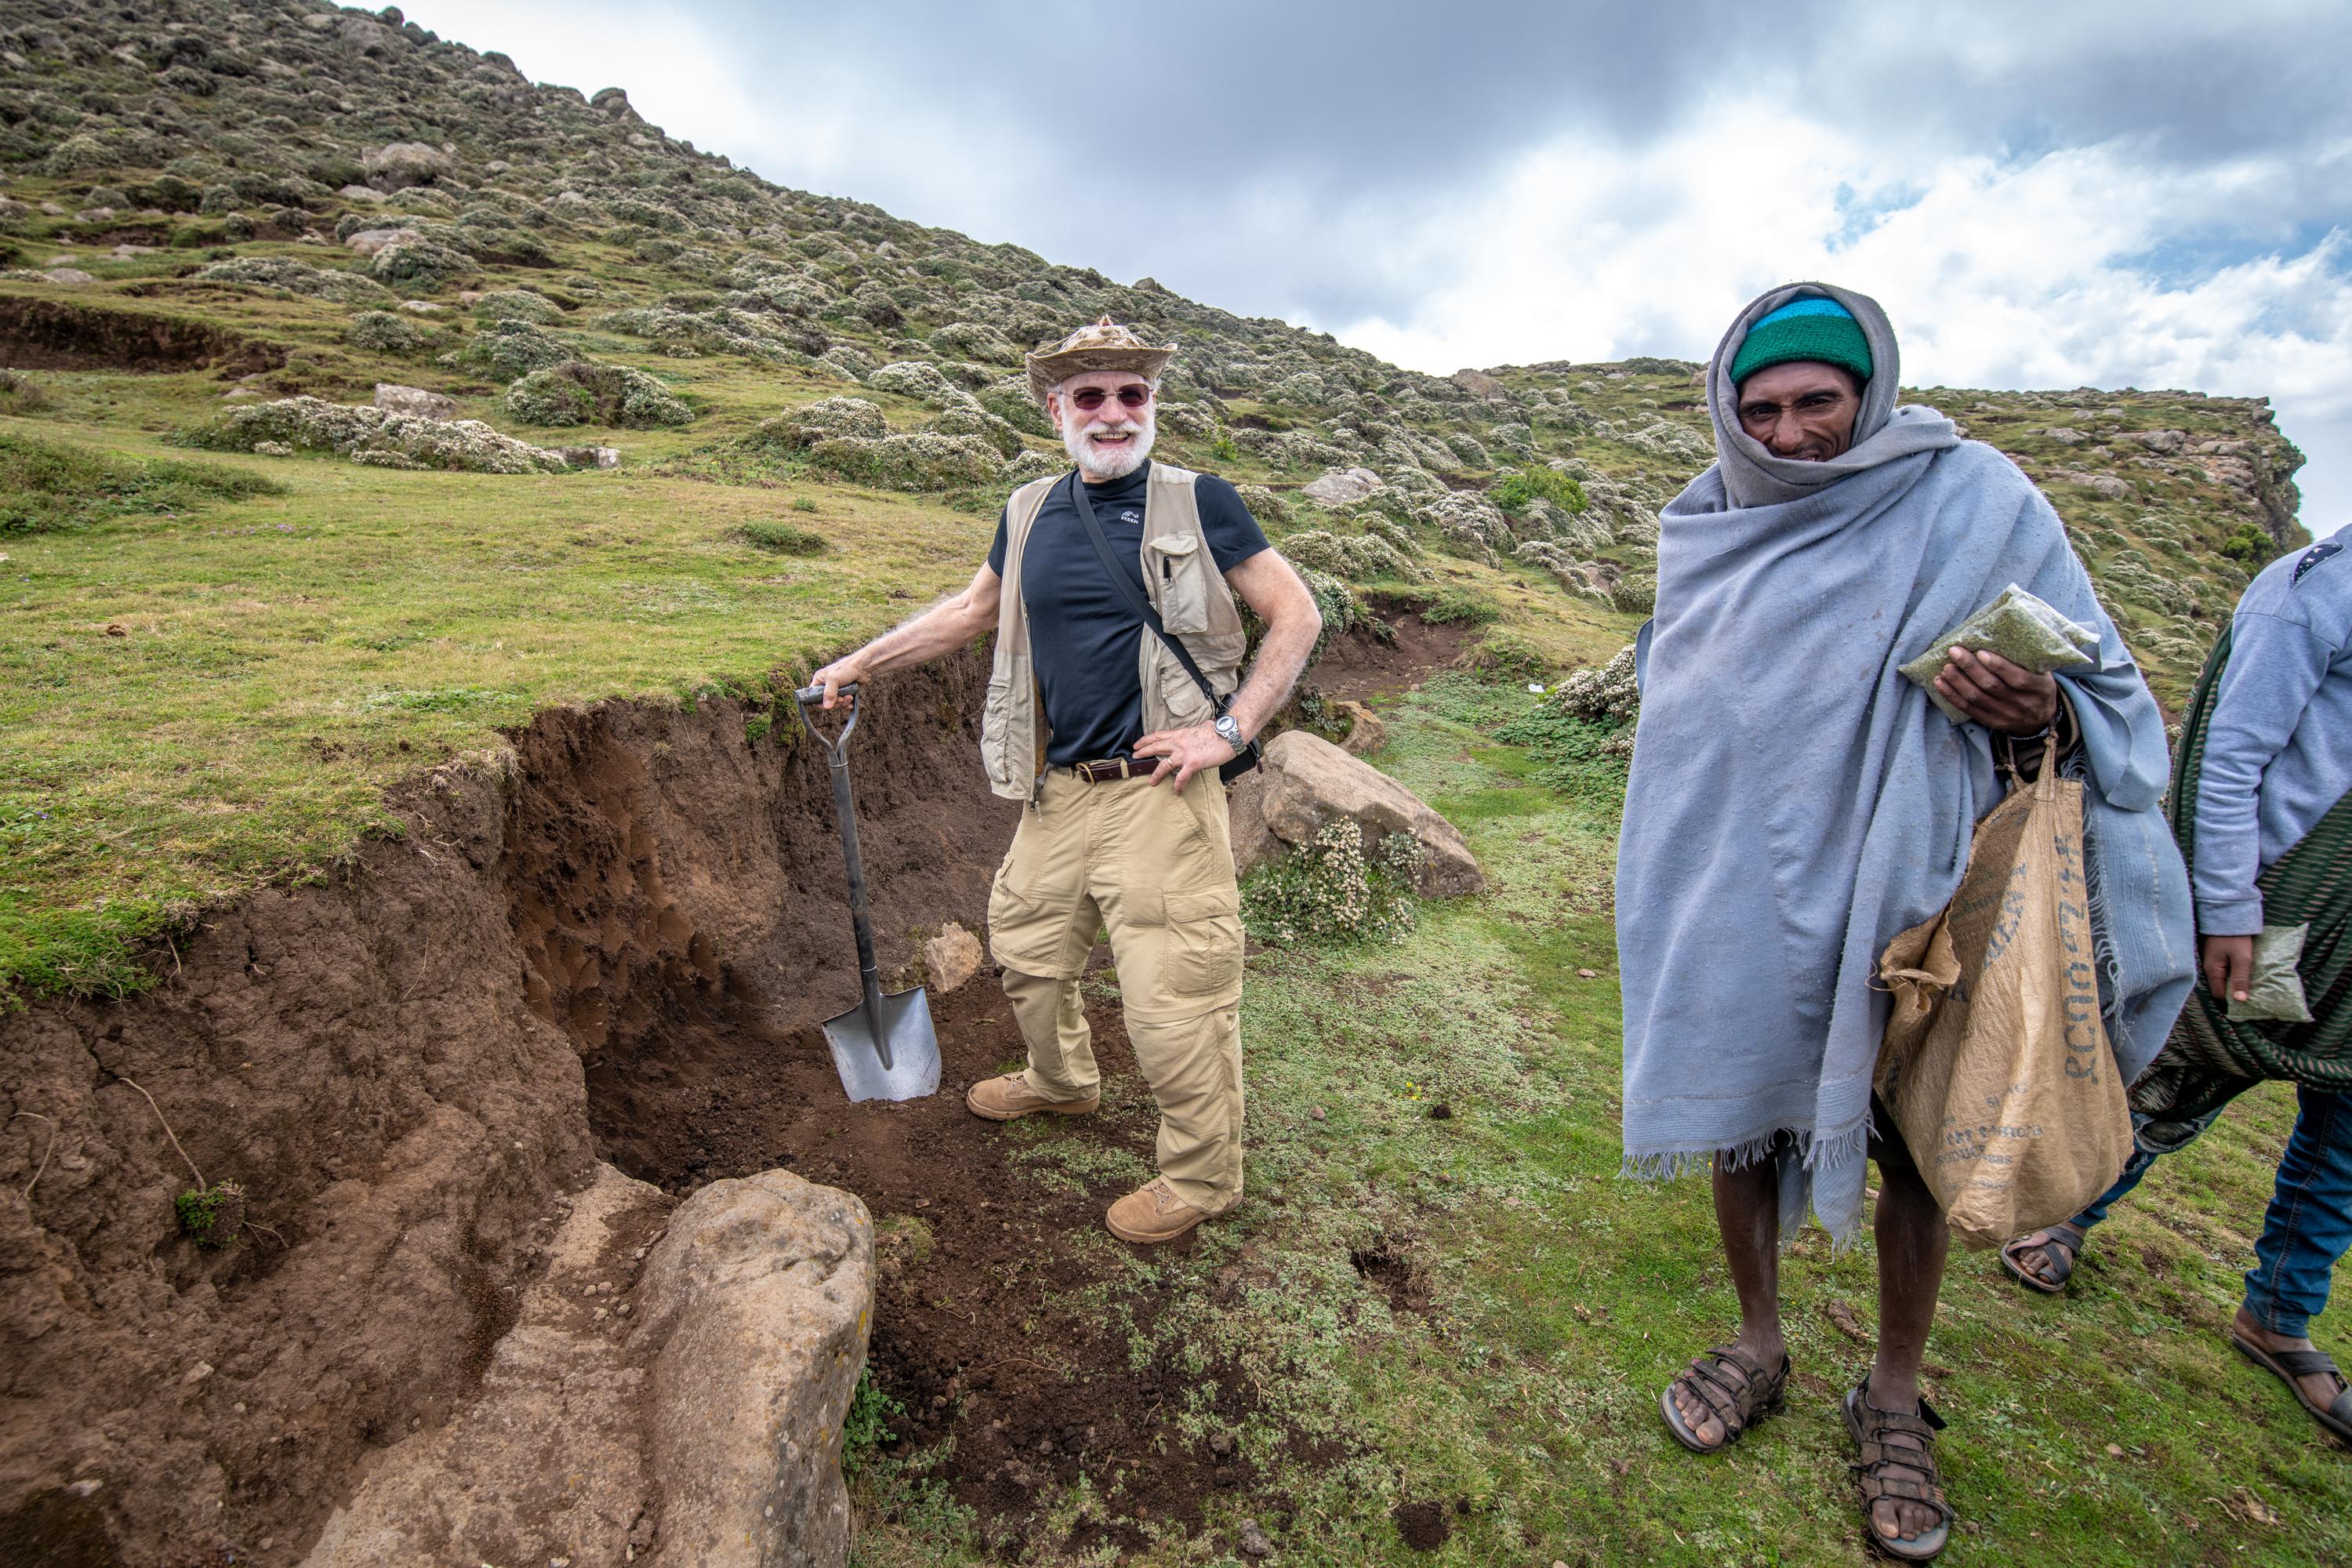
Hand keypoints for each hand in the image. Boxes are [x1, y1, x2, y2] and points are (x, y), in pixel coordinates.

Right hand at [809, 656, 863, 708]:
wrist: (863, 667)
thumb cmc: (846, 668)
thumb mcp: (834, 679)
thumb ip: (829, 693)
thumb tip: (827, 707)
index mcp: (819, 680)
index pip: (813, 696)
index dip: (820, 702)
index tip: (828, 704)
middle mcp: (826, 685)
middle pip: (825, 702)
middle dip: (835, 703)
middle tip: (841, 699)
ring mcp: (836, 690)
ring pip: (835, 704)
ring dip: (842, 703)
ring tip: (849, 697)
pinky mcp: (844, 693)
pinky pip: (843, 703)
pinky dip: (847, 704)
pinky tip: (851, 699)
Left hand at [1132, 722, 1236, 793]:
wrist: (1228, 735)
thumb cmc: (1219, 732)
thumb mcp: (1205, 726)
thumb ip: (1202, 727)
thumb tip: (1207, 724)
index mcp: (1181, 734)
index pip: (1159, 735)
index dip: (1146, 739)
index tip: (1137, 743)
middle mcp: (1179, 743)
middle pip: (1156, 747)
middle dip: (1143, 752)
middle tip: (1134, 756)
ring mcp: (1184, 753)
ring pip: (1163, 765)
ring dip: (1156, 774)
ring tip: (1151, 782)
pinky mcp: (1192, 763)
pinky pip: (1181, 777)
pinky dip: (1178, 785)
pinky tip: (1176, 791)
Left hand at [1932, 647, 2058, 733]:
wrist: (2041, 718)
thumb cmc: (2038, 686)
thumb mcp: (2042, 672)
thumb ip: (2026, 660)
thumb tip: (1998, 634)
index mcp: (2040, 688)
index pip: (2019, 678)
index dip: (1998, 666)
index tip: (1981, 652)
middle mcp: (2023, 704)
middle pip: (1992, 686)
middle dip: (1970, 668)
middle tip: (1955, 651)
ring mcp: (2006, 715)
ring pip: (1977, 698)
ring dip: (1957, 681)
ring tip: (1945, 667)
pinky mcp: (1991, 722)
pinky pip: (1968, 709)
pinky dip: (1952, 695)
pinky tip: (1940, 682)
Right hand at [2202, 933, 2254, 1004]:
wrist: (2226, 914)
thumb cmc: (2234, 937)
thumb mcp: (2242, 958)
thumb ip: (2240, 979)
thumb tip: (2240, 1000)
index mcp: (2212, 971)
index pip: (2219, 995)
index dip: (2231, 1003)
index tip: (2245, 1008)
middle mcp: (2208, 968)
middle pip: (2220, 988)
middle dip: (2233, 994)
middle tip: (2249, 999)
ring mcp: (2211, 961)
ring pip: (2222, 979)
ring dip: (2233, 984)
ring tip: (2247, 989)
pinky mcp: (2216, 956)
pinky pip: (2223, 971)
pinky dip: (2232, 975)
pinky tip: (2241, 975)